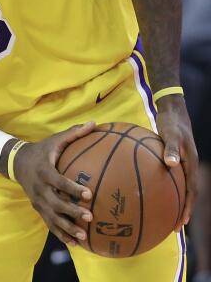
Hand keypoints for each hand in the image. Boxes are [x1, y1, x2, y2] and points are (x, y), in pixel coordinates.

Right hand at [13, 122, 95, 246]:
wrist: (16, 162)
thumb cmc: (42, 150)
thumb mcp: (54, 140)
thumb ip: (74, 133)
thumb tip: (94, 123)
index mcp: (44, 171)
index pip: (58, 181)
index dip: (72, 188)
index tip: (87, 193)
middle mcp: (40, 189)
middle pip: (56, 203)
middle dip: (72, 211)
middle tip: (89, 217)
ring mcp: (38, 200)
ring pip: (52, 217)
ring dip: (67, 227)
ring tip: (83, 236)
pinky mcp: (38, 208)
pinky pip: (49, 224)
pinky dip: (61, 234)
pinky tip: (74, 244)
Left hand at [155, 94, 197, 229]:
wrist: (173, 110)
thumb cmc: (172, 122)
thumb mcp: (172, 134)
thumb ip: (172, 148)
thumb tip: (171, 164)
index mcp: (191, 165)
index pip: (191, 192)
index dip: (187, 208)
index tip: (180, 223)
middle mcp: (187, 167)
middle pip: (186, 194)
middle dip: (181, 211)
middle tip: (172, 227)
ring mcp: (181, 164)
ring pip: (177, 187)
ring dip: (172, 201)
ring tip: (161, 214)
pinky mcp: (171, 159)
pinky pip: (167, 177)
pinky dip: (161, 186)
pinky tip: (146, 190)